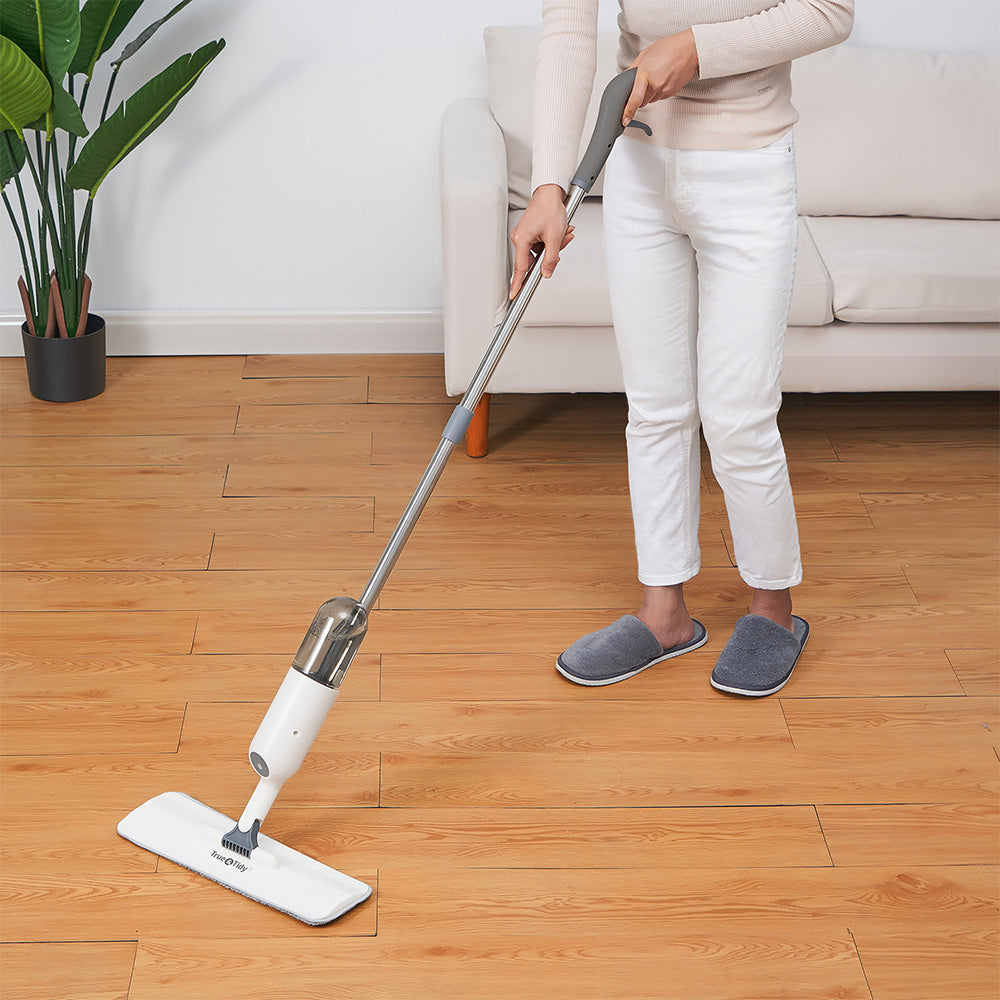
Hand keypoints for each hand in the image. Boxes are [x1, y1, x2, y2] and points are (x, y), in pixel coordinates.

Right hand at [509, 184, 574, 298]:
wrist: (550, 193)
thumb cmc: (549, 208)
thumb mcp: (554, 237)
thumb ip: (550, 259)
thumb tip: (547, 273)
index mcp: (522, 240)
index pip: (521, 268)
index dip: (519, 284)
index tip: (514, 294)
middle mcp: (519, 238)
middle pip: (534, 259)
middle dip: (550, 254)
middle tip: (562, 242)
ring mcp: (523, 236)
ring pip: (539, 252)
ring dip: (553, 246)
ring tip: (563, 233)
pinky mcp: (529, 233)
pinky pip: (540, 244)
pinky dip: (551, 241)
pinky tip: (559, 232)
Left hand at [623, 29, 699, 125]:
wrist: (690, 49)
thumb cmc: (669, 48)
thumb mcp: (645, 54)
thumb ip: (633, 68)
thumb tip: (626, 80)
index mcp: (645, 73)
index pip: (635, 99)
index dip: (628, 111)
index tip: (625, 119)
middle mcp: (655, 84)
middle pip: (642, 102)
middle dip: (640, 95)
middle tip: (644, 83)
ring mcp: (665, 89)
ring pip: (651, 99)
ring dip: (650, 92)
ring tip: (656, 76)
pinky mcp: (671, 92)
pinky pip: (660, 96)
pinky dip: (659, 90)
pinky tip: (663, 78)